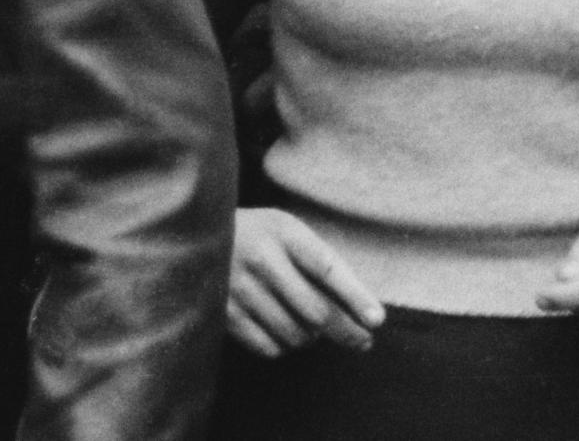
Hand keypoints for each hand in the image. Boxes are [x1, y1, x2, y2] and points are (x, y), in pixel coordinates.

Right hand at [226, 208, 383, 357]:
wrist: (201, 237)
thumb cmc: (260, 236)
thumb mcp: (288, 231)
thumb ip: (319, 260)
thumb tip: (359, 306)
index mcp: (283, 232)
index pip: (327, 267)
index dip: (355, 295)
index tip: (377, 319)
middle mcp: (261, 259)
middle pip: (315, 310)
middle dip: (346, 331)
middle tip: (363, 341)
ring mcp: (240, 289)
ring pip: (295, 333)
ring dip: (313, 339)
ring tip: (315, 330)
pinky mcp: (225, 314)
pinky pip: (269, 347)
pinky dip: (286, 348)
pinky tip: (287, 334)